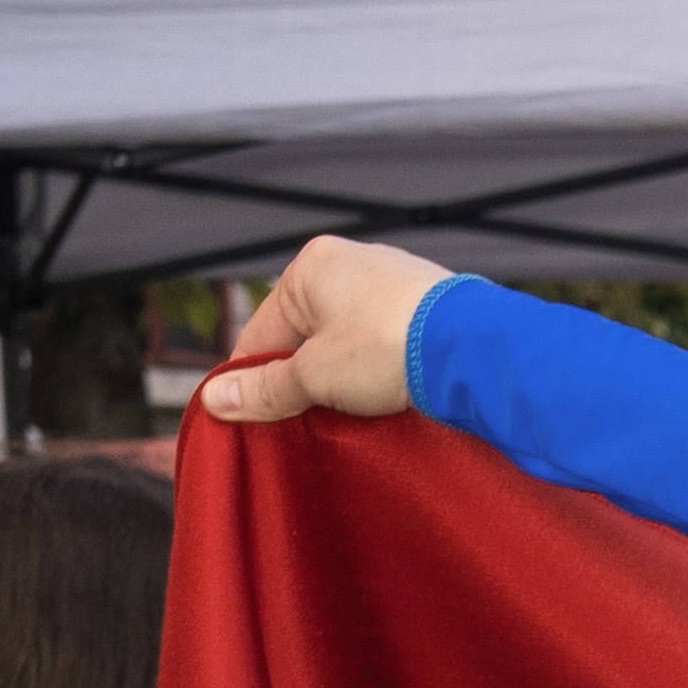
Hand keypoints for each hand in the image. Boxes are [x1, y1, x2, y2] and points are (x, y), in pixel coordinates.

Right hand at [194, 238, 448, 426]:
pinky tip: (387, 397)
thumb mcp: (315, 376)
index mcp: (311, 266)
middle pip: (307, 334)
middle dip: (303, 379)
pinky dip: (381, 368)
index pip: (262, 331)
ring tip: (348, 416)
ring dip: (344, 376)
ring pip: (349, 338)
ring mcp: (395, 280)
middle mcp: (352, 262)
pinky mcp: (429, 305)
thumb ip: (266, 388)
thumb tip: (216, 401)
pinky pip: (388, 340)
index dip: (253, 379)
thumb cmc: (387, 349)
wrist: (471, 347)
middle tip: (303, 424)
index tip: (252, 418)